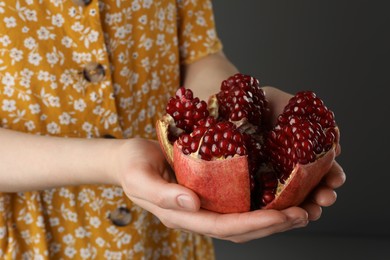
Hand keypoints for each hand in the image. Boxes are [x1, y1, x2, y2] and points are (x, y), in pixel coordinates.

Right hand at [114, 138, 308, 242]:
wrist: (130, 158)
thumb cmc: (132, 166)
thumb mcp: (139, 178)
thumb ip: (162, 195)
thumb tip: (192, 204)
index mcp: (183, 216)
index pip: (224, 226)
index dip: (255, 224)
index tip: (283, 216)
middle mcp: (199, 214)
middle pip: (241, 229)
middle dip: (275, 224)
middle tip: (305, 213)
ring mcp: (206, 204)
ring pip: (245, 219)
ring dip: (275, 217)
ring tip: (304, 208)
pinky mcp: (211, 191)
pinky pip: (240, 202)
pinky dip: (263, 202)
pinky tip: (282, 193)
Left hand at [262, 86, 346, 220]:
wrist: (231, 103)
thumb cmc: (261, 103)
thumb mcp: (287, 104)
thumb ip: (311, 119)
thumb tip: (334, 138)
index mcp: (302, 152)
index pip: (324, 169)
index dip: (333, 176)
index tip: (336, 180)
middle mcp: (290, 168)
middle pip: (312, 188)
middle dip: (322, 195)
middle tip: (325, 198)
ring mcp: (271, 178)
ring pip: (292, 199)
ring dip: (305, 207)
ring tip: (310, 211)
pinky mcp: (251, 185)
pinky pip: (263, 200)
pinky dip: (275, 209)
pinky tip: (281, 214)